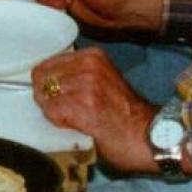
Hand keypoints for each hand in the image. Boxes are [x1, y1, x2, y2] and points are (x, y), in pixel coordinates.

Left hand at [31, 46, 157, 171]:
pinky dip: (58, 121)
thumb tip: (48, 82)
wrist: (148, 136)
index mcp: (93, 56)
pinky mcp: (81, 105)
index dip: (49, 83)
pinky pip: (51, 111)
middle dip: (47, 96)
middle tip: (64, 112)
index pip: (49, 63)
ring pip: (44, 94)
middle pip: (42, 77)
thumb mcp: (103, 80)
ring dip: (53, 110)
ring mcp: (84, 84)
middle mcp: (88, 65)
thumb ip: (78, 75)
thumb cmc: (127, 114)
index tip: (59, 96)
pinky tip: (76, 125)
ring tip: (73, 119)